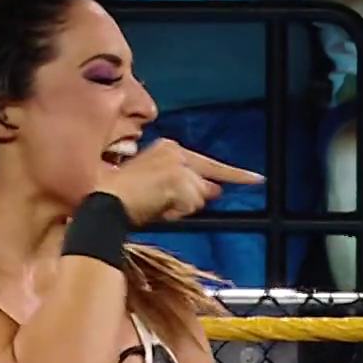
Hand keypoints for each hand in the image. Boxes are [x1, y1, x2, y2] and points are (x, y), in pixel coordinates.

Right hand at [100, 138, 262, 225]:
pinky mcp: (177, 179)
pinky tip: (156, 208)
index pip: (209, 163)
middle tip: (162, 203)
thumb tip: (215, 191)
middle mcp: (176, 152)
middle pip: (204, 184)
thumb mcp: (158, 189)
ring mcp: (178, 164)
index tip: (257, 179)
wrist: (104, 203)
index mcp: (168, 149)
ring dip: (181, 209)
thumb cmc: (123, 199)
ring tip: (153, 206)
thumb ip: (187, 187)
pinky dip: (177, 213)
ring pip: (199, 197)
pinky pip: (191, 205)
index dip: (235, 175)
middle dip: (192, 200)